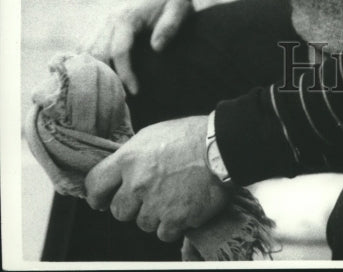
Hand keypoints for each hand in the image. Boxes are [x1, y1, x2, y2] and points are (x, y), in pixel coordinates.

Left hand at [85, 115, 229, 241]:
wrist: (221, 146)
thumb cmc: (190, 136)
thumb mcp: (152, 135)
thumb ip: (131, 156)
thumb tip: (118, 173)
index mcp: (128, 158)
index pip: (95, 185)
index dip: (96, 194)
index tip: (101, 199)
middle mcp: (137, 183)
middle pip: (118, 211)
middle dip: (131, 206)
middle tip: (149, 195)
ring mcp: (155, 203)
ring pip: (142, 223)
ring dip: (154, 215)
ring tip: (172, 195)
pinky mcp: (175, 219)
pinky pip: (163, 233)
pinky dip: (172, 224)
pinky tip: (182, 206)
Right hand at [86, 0, 192, 93]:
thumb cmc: (169, 4)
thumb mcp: (179, 10)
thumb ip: (170, 26)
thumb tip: (157, 47)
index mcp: (126, 17)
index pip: (119, 50)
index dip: (125, 73)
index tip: (135, 91)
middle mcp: (108, 20)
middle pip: (98, 55)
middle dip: (108, 78)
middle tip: (121, 98)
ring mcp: (99, 25)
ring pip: (87, 54)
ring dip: (95, 73)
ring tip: (110, 93)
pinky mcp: (96, 30)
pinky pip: (85, 50)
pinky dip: (88, 66)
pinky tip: (99, 81)